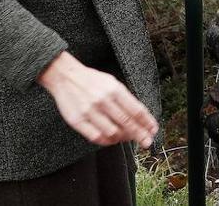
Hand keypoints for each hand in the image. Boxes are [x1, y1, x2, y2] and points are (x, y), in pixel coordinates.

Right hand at [37, 51, 157, 147]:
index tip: (153, 130)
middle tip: (147, 142)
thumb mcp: (112, 83)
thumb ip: (126, 99)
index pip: (136, 110)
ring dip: (123, 138)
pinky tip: (113, 139)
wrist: (65, 76)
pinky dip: (107, 141)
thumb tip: (141, 118)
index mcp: (114, 89)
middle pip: (127, 123)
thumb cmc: (92, 80)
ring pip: (113, 133)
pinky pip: (96, 138)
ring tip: (128, 138)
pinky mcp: (77, 121)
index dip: (147, 122)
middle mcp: (103, 100)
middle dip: (140, 135)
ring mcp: (89, 112)